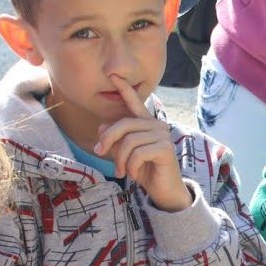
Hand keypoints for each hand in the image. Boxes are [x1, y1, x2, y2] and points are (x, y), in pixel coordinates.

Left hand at [95, 77, 191, 211]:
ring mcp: (163, 135)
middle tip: (100, 154)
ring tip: (120, 171)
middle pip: (123, 124)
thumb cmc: (145, 171)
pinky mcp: (165, 148)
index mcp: (146, 124)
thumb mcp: (124, 155)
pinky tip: (133, 174)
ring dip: (119, 159)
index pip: (134, 103)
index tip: (113, 75)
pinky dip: (131, 166)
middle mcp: (156, 125)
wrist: (164, 191)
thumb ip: (114, 140)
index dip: (125, 89)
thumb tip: (101, 127)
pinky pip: (138, 153)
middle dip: (108, 140)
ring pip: (129, 141)